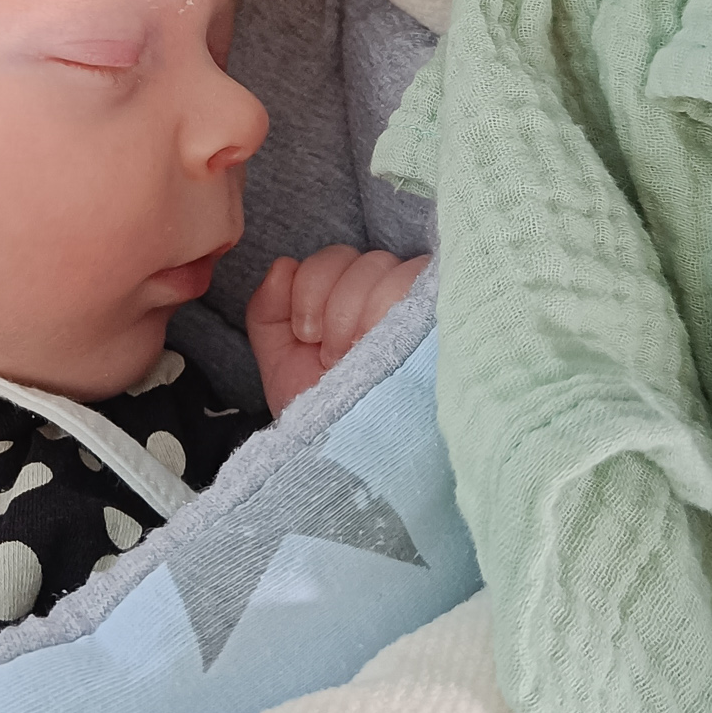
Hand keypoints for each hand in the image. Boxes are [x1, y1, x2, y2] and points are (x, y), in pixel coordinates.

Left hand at [247, 245, 429, 416]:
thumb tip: (283, 267)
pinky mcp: (443, 319)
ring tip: (358, 359)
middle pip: (366, 260)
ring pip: (391, 271)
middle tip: (332, 356)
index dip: (311, 288)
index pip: (336, 256)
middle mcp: (391, 293)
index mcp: (352, 294)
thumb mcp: (282, 360)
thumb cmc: (323, 408)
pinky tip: (384, 348)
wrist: (352, 455)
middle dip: (337, 307)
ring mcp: (421, 305)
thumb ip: (268, 311)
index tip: (306, 337)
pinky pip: (422, 283)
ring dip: (362, 314)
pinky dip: (393, 310)